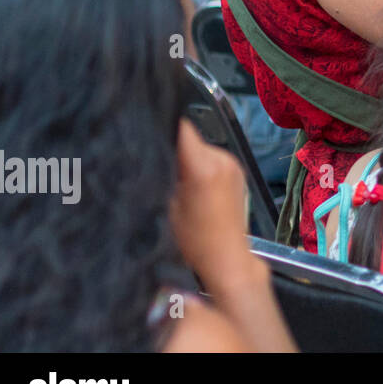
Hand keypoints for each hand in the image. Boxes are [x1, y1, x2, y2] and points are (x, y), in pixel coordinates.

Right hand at [169, 119, 258, 291]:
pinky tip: (193, 185)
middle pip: (190, 138)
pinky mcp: (238, 169)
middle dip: (173, 148)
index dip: (161, 127)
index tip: (144, 132)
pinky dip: (200, 165)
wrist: (228, 256)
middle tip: (157, 165)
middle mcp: (222, 158)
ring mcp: (233, 163)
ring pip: (200, 147)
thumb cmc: (195, 240)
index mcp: (204, 166)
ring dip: (187, 157)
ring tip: (177, 180)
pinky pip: (212, 157)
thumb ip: (162, 173)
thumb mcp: (166, 206)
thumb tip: (152, 152)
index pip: (181, 128)